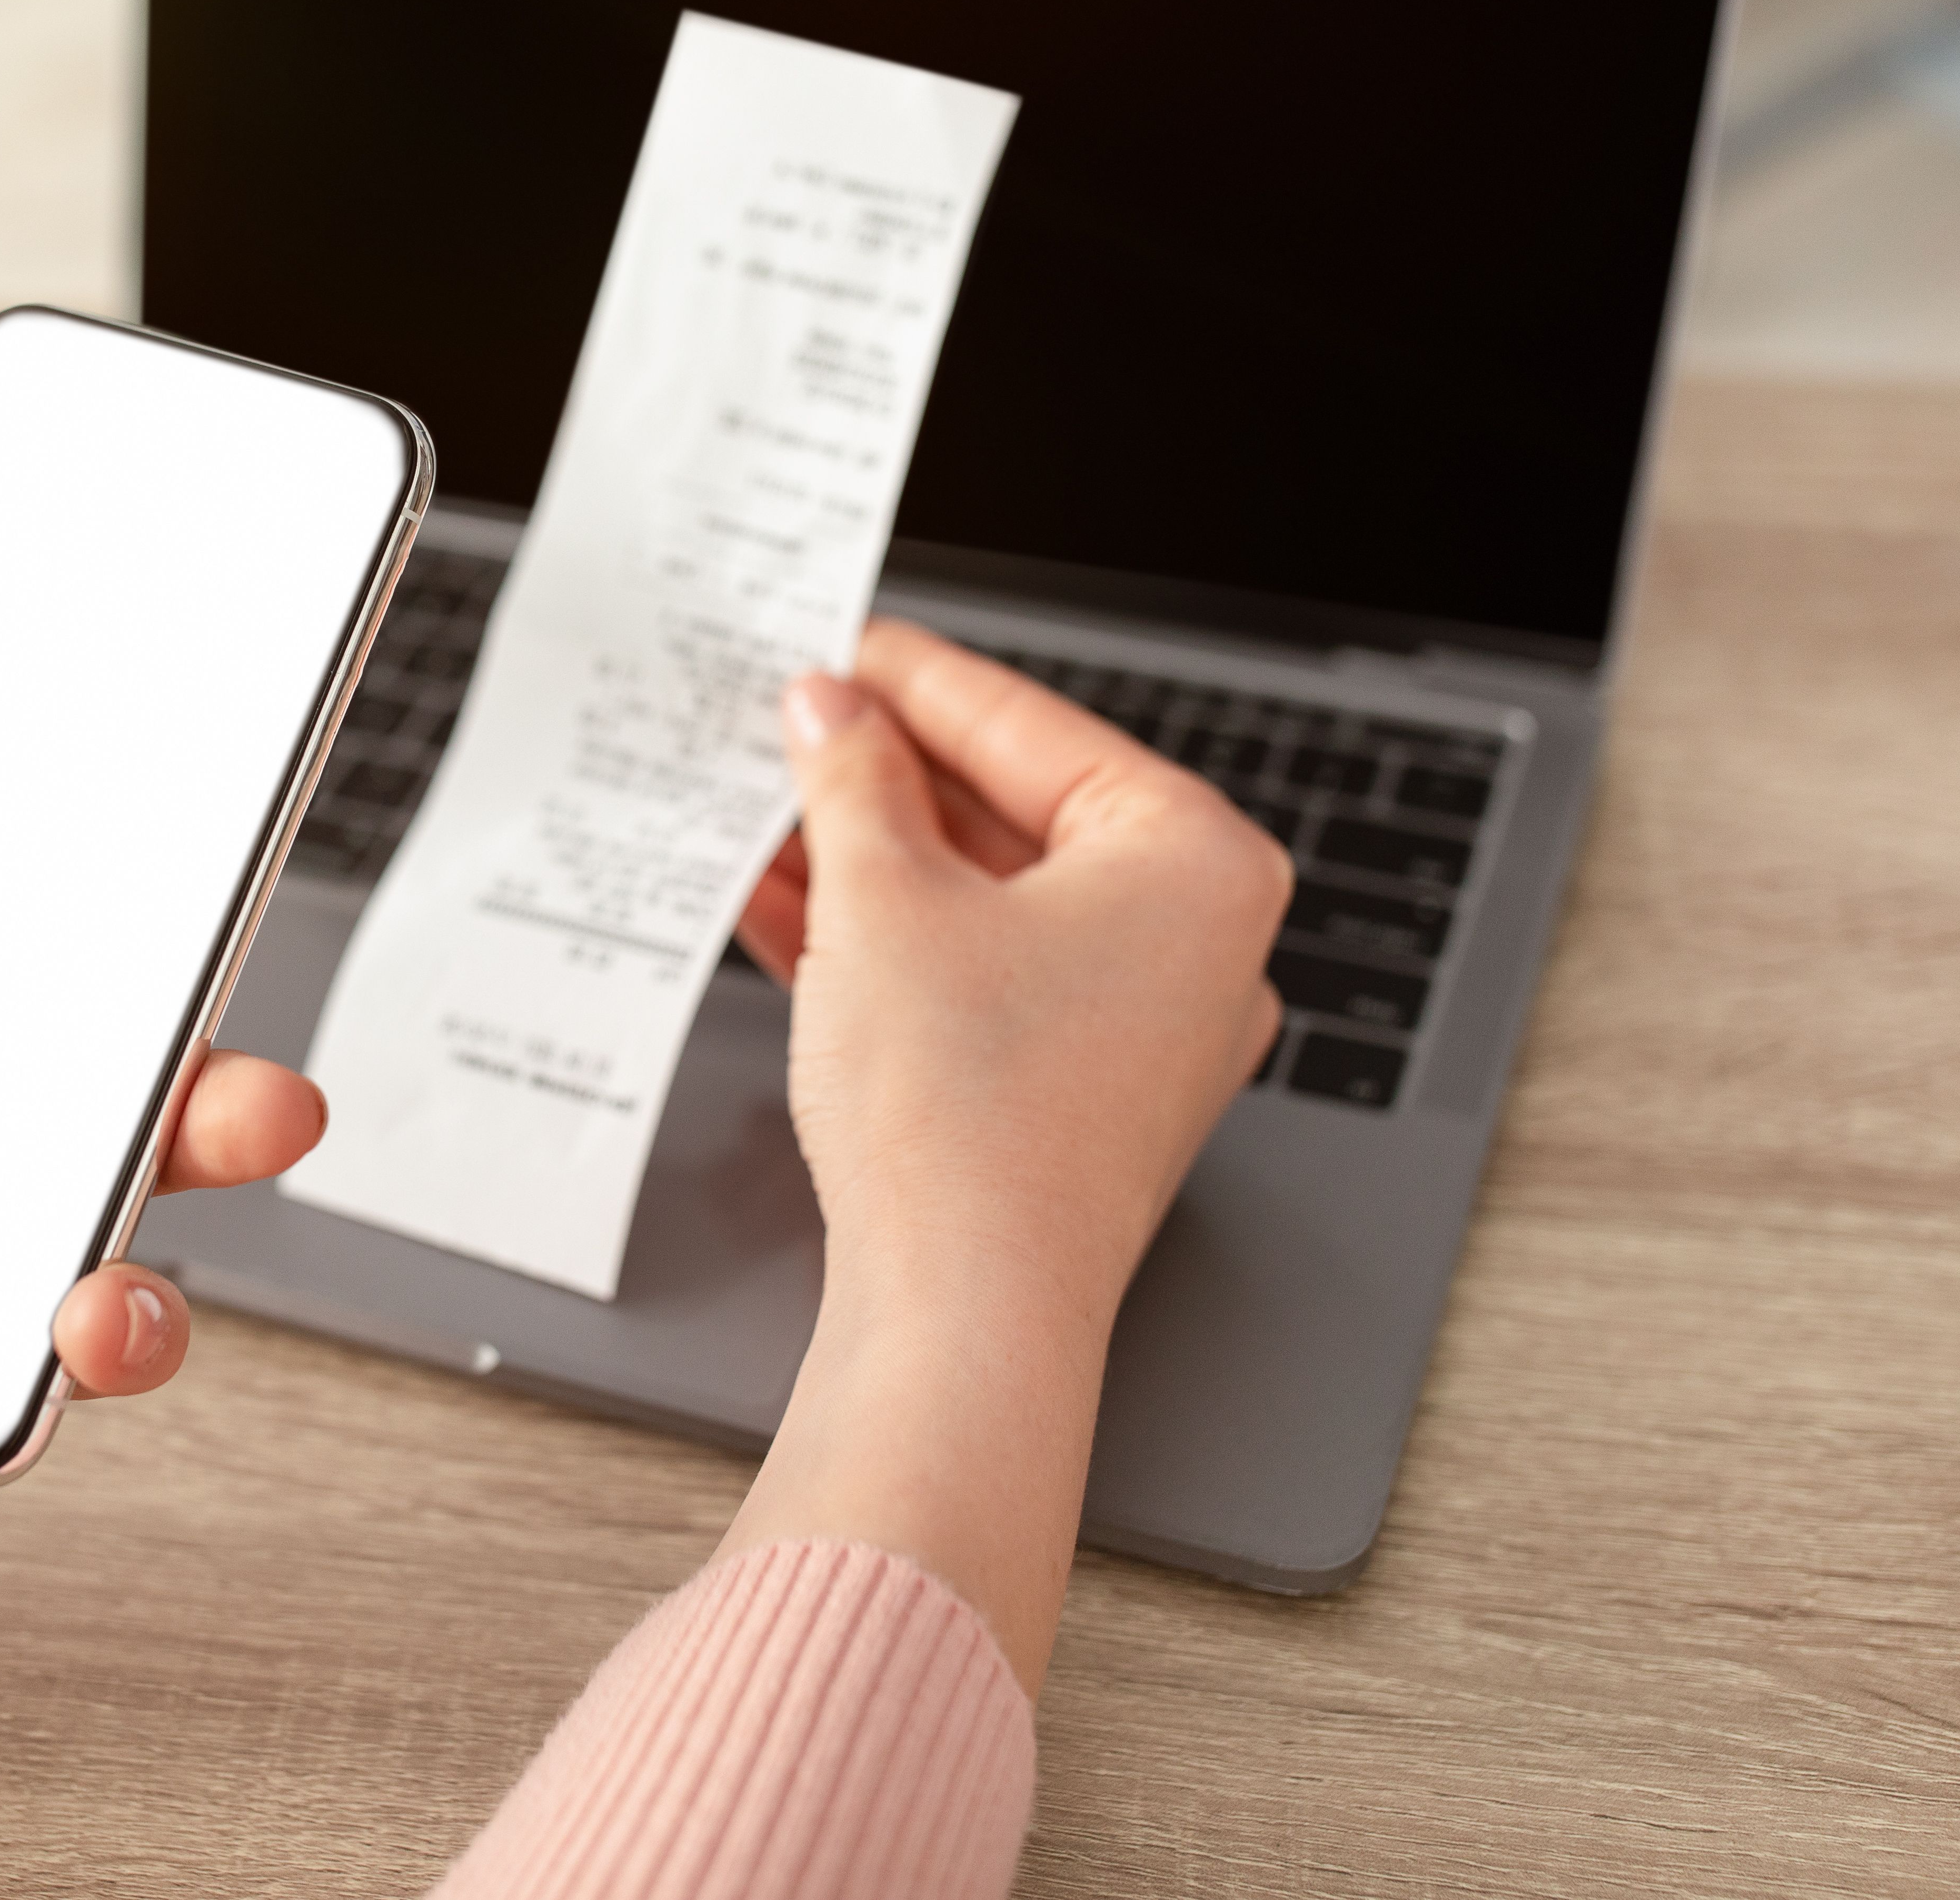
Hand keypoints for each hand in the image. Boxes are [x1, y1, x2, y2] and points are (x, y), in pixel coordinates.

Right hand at [721, 620, 1287, 1688]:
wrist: (964, 1315)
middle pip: (1014, 813)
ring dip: (870, 862)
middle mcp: (1197, 942)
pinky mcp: (1083, 1091)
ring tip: (762, 816)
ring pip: (987, 903)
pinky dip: (892, 944)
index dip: (912, 679)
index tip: (841, 644)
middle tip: (788, 728)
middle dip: (883, 778)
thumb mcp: (882, 899)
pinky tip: (788, 910)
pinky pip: (983, 979)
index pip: (1031, 726)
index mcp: (1196, 862)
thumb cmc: (963, 1120)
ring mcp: (1145, 1025)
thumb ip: (854, 781)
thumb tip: (833, 713)